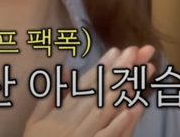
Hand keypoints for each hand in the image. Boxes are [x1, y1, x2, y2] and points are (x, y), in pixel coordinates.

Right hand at [22, 45, 156, 136]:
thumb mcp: (37, 119)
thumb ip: (51, 95)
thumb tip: (67, 71)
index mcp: (63, 110)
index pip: (86, 84)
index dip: (102, 67)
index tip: (116, 51)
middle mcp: (74, 119)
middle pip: (100, 91)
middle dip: (119, 71)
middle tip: (136, 52)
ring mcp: (83, 135)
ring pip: (105, 108)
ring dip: (124, 90)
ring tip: (142, 72)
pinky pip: (106, 136)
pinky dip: (120, 122)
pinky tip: (135, 108)